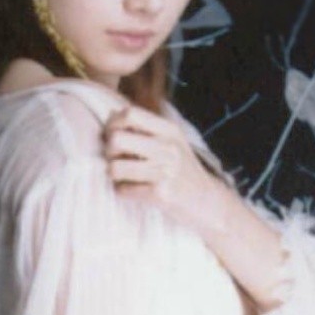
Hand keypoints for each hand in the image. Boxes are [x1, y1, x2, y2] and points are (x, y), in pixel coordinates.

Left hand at [102, 105, 224, 232]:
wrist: (206, 201)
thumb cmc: (181, 169)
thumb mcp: (171, 141)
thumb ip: (145, 128)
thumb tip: (110, 115)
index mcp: (169, 130)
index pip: (130, 114)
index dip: (113, 124)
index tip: (113, 136)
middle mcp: (168, 147)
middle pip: (116, 139)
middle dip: (108, 151)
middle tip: (116, 159)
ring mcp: (165, 171)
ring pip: (115, 167)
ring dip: (114, 174)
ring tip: (124, 176)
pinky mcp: (160, 194)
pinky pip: (123, 190)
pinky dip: (123, 191)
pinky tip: (135, 190)